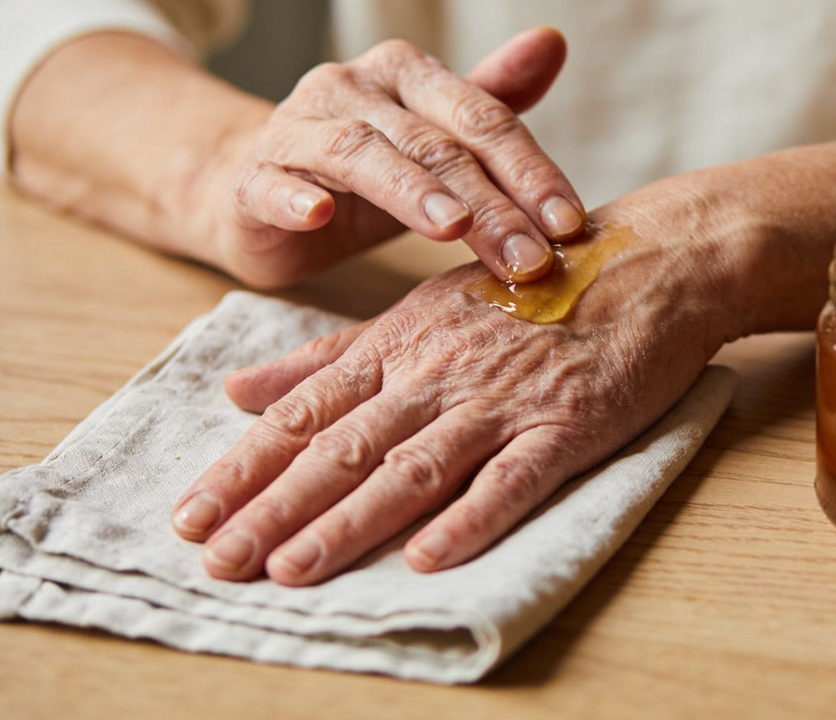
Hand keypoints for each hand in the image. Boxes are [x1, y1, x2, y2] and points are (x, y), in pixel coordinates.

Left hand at [170, 177, 750, 583]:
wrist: (644, 266)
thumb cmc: (528, 291)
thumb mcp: (420, 312)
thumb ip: (331, 356)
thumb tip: (241, 390)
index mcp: (399, 346)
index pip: (306, 415)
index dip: (246, 467)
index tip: (191, 516)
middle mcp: (439, 372)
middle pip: (345, 447)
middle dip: (274, 506)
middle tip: (216, 560)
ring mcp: (503, 399)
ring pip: (415, 465)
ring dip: (350, 520)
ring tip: (292, 568)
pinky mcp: (566, 424)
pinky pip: (514, 477)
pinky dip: (472, 515)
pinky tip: (429, 556)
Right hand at [189, 26, 585, 287]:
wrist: (256, 190)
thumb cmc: (366, 173)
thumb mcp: (436, 140)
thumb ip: (492, 101)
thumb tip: (552, 42)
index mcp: (406, 74)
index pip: (482, 119)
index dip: (530, 172)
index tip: (570, 225)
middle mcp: (352, 88)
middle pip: (434, 144)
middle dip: (490, 204)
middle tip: (530, 257)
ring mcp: (297, 128)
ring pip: (361, 154)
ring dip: (411, 192)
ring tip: (452, 228)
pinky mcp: (252, 177)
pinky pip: (272, 182)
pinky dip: (295, 196)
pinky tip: (317, 215)